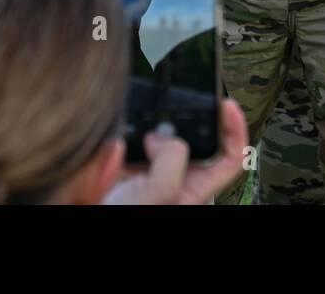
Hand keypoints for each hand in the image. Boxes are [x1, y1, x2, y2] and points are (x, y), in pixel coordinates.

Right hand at [103, 98, 248, 204]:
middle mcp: (175, 175)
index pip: (230, 156)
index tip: (225, 105)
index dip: (234, 129)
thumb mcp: (160, 195)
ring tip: (138, 128)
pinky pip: (133, 134)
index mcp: (194, 187)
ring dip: (150, 124)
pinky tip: (119, 136)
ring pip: (162, 132)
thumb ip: (170, 161)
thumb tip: (161, 134)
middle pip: (194, 136)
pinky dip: (127, 128)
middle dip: (184, 118)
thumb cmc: (128, 217)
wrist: (89, 220)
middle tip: (170, 111)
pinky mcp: (129, 160)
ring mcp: (151, 167)